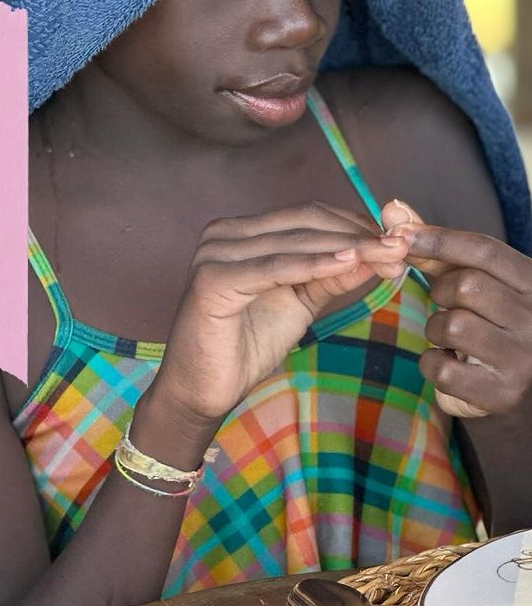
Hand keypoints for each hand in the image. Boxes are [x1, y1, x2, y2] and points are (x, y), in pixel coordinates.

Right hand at [156, 202, 408, 421]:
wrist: (203, 389)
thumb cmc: (245, 345)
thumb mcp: (300, 303)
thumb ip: (331, 275)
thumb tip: (380, 252)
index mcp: (239, 232)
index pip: (306, 216)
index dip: (355, 225)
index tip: (400, 241)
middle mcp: (222, 234)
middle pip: (303, 222)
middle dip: (358, 234)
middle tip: (403, 248)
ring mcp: (213, 254)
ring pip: (294, 242)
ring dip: (346, 248)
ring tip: (388, 256)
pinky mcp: (212, 280)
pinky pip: (274, 268)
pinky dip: (313, 265)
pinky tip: (348, 264)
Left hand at [384, 199, 531, 418]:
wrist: (513, 388)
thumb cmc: (485, 321)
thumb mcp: (470, 279)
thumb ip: (434, 247)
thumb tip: (392, 207)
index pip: (484, 249)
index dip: (437, 238)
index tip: (398, 233)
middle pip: (466, 285)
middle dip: (440, 292)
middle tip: (448, 305)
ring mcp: (524, 358)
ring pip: (451, 325)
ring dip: (435, 330)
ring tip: (452, 338)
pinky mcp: (503, 392)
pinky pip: (442, 368)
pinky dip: (432, 363)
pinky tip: (449, 363)